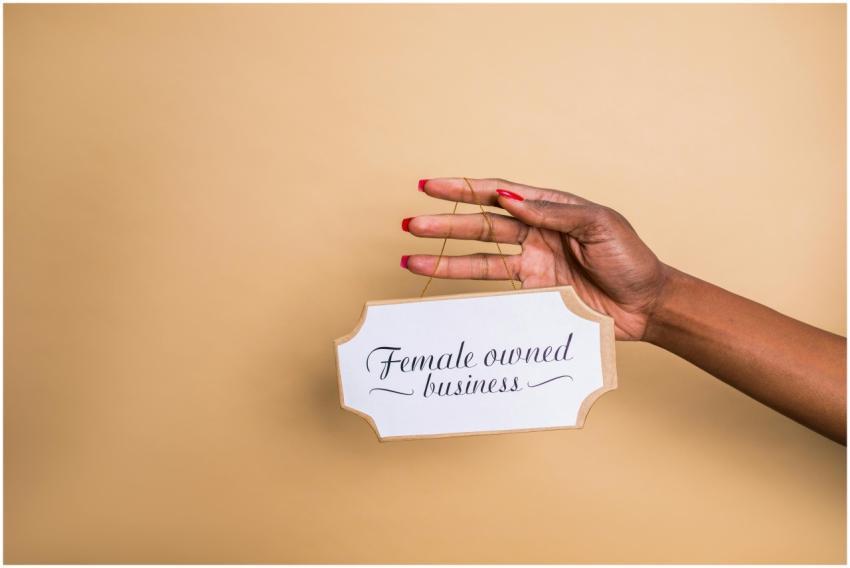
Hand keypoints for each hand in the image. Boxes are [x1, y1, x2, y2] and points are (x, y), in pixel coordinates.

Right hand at [404, 177, 669, 340]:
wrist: (647, 304)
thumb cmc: (631, 257)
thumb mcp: (598, 224)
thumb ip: (552, 212)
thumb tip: (508, 198)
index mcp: (551, 207)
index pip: (498, 192)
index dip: (463, 188)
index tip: (430, 186)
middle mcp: (535, 232)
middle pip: (481, 225)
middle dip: (445, 225)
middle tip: (411, 224)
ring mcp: (532, 263)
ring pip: (479, 258)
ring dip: (445, 258)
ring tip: (411, 258)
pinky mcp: (533, 291)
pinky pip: (495, 286)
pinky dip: (469, 286)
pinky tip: (445, 284)